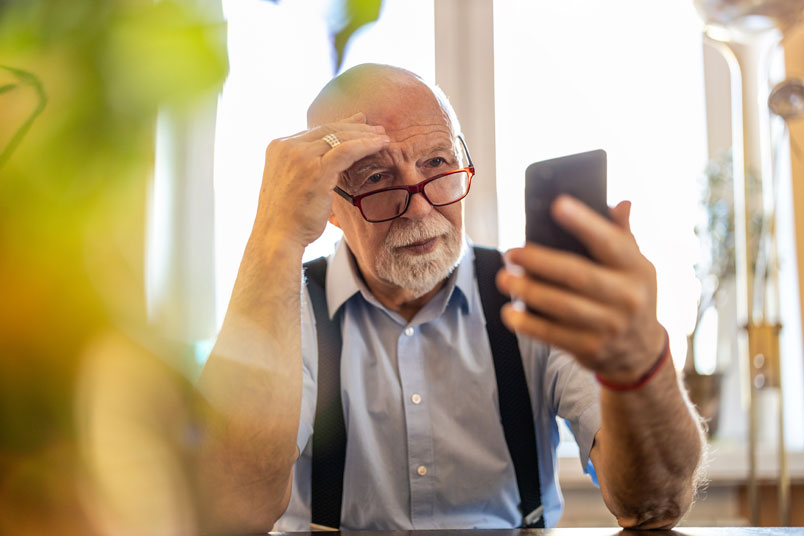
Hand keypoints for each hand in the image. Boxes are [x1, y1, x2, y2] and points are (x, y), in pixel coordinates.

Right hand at [253, 112, 389, 247]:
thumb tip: (325, 161)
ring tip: (383, 138)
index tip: (359, 124)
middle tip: (376, 129)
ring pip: (339, 136)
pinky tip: (381, 145)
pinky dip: (366, 145)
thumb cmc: (287, 218)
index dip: (340, 126)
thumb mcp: (291, 184)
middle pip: (328, 129)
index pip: (315, 131)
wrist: (277, 237)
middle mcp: (287, 146)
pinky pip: (347, 150)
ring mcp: (300, 156)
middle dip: (356, 127)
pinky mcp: (316, 169)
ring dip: (364, 135)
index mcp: (279, 147)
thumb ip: (304, 167)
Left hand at [496, 196, 665, 383]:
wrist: (640, 351)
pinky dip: (528, 325)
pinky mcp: (590, 348)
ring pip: (562, 306)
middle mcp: (626, 297)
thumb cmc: (631, 296)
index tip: (558, 205)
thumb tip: (621, 203)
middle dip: (540, 262)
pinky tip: (510, 313)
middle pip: (577, 275)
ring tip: (504, 278)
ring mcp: (609, 325)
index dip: (584, 223)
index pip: (610, 242)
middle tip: (512, 253)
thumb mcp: (637, 266)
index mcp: (637, 269)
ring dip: (528, 291)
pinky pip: (553, 335)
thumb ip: (624, 235)